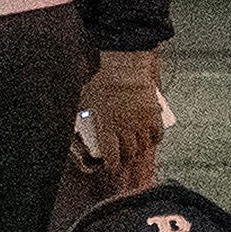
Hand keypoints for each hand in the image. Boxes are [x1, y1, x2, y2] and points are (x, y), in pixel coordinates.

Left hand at [74, 48, 169, 188]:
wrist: (124, 62)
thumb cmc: (101, 79)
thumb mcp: (84, 98)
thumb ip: (82, 114)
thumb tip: (73, 125)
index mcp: (108, 127)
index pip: (112, 157)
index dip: (111, 167)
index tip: (110, 169)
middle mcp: (126, 129)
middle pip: (129, 155)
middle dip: (125, 163)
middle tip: (123, 166)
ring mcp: (142, 121)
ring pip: (143, 147)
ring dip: (139, 154)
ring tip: (136, 157)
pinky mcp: (153, 113)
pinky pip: (157, 134)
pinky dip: (154, 141)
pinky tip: (150, 142)